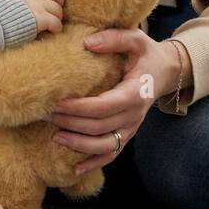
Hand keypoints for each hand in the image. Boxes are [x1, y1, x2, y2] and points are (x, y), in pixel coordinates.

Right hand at [11, 0, 62, 34]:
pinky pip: (56, 22)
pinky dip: (57, 27)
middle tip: (57, 7)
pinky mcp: (41, 18)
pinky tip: (54, 31)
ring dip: (58, 17)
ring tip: (54, 23)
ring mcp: (37, 5)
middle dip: (59, 0)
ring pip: (57, 9)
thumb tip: (24, 2)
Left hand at [47, 28, 186, 174]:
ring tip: (54, 136)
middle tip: (43, 114)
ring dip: (78, 145)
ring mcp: (132, 128)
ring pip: (104, 146)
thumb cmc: (146, 54)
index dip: (77, 108)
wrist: (165, 71)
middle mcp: (134, 115)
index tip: (55, 102)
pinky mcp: (127, 135)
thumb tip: (87, 44)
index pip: (102, 106)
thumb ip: (114, 38)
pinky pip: (111, 155)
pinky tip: (74, 170)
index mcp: (135, 93)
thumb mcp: (136, 39)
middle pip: (98, 127)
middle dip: (69, 123)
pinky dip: (93, 163)